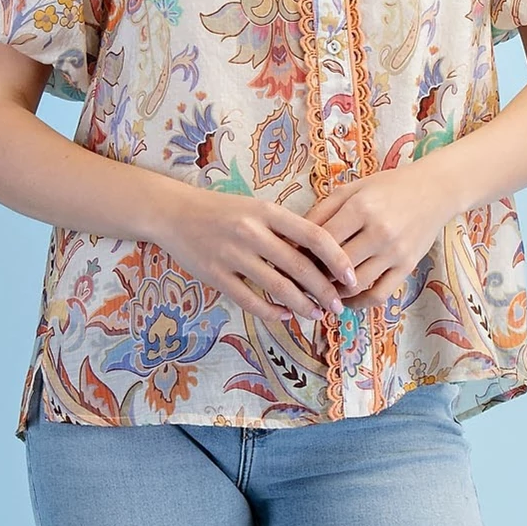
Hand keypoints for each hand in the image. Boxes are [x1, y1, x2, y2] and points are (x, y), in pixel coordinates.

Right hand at [157, 185, 361, 328]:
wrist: (174, 213)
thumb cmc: (223, 212)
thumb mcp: (257, 209)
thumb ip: (286, 230)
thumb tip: (323, 259)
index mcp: (267, 211)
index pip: (314, 236)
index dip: (337, 260)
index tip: (352, 278)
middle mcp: (252, 232)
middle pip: (300, 267)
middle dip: (325, 291)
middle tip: (338, 305)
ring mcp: (232, 255)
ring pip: (278, 288)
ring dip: (302, 306)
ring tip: (316, 314)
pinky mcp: (215, 275)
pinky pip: (250, 300)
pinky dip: (272, 312)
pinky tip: (284, 316)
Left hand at [302, 158, 457, 308]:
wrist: (435, 190)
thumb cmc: (389, 187)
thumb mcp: (353, 188)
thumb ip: (323, 210)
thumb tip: (294, 238)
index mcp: (361, 207)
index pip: (321, 239)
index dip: (302, 252)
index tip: (291, 259)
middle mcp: (379, 232)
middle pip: (335, 265)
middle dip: (314, 275)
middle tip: (301, 279)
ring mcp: (395, 252)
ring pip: (355, 285)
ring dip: (334, 292)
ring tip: (320, 290)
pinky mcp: (407, 267)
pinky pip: (379, 295)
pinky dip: (359, 303)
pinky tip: (346, 299)